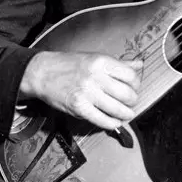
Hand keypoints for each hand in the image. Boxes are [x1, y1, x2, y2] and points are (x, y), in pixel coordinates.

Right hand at [19, 51, 142, 130]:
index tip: (134, 87)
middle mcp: (95, 77)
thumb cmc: (69, 64)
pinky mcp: (79, 108)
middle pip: (127, 94)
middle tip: (131, 102)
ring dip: (126, 114)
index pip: (131, 76)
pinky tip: (114, 120)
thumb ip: (118, 63)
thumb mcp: (94, 58)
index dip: (136, 84)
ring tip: (126, 113)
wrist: (42, 73)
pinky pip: (103, 121)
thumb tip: (139, 64)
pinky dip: (113, 123)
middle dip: (133, 101)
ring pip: (118, 110)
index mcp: (101, 62)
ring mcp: (87, 94)